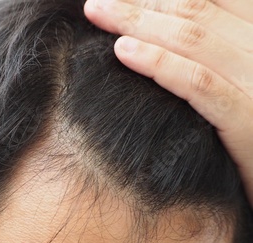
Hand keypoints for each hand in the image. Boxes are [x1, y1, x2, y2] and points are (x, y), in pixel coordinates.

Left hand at [84, 0, 252, 206]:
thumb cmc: (250, 137)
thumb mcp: (239, 88)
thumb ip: (213, 58)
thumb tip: (157, 37)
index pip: (212, 2)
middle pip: (197, 13)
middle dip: (141, 5)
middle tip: (97, 4)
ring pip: (194, 40)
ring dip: (139, 23)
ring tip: (97, 15)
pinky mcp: (249, 120)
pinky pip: (200, 83)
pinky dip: (159, 63)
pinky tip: (122, 51)